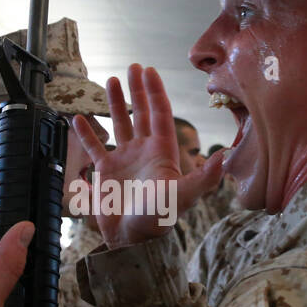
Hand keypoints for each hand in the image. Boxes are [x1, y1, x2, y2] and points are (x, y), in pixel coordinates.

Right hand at [72, 64, 224, 248]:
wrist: (132, 239)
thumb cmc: (159, 218)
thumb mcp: (183, 195)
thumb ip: (204, 176)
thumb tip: (227, 156)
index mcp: (163, 152)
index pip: (159, 113)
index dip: (155, 91)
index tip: (149, 70)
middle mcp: (144, 151)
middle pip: (141, 112)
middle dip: (137, 90)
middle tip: (132, 67)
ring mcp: (125, 160)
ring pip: (119, 124)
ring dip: (114, 103)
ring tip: (109, 81)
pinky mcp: (106, 172)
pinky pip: (95, 147)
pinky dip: (87, 133)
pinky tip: (79, 119)